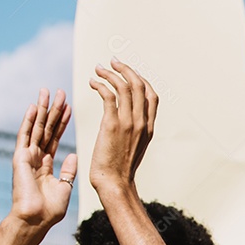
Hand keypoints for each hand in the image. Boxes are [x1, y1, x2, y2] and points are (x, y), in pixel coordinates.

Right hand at [10, 88, 76, 230]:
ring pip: (36, 128)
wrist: (37, 219)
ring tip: (47, 92)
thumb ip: (68, 171)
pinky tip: (34, 106)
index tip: (69, 107)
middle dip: (53, 110)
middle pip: (46, 129)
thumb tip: (74, 155)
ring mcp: (27, 157)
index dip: (62, 122)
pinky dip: (29, 121)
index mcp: (46, 165)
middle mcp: (36, 158)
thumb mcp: (65, 187)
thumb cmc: (50, 210)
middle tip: (60, 92)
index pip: (55, 138)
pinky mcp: (20, 158)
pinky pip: (25, 136)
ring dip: (42, 110)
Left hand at [88, 58, 157, 191]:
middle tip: (112, 61)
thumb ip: (135, 131)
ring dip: (110, 73)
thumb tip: (129, 122)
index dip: (140, 79)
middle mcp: (142, 122)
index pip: (151, 95)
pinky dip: (100, 84)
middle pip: (139, 85)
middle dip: (126, 68)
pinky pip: (108, 95)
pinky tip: (92, 83)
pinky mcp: (112, 125)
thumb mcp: (135, 148)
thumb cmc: (120, 169)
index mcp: (149, 127)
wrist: (115, 183)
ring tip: (98, 68)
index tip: (127, 72)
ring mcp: (128, 123)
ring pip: (124, 87)